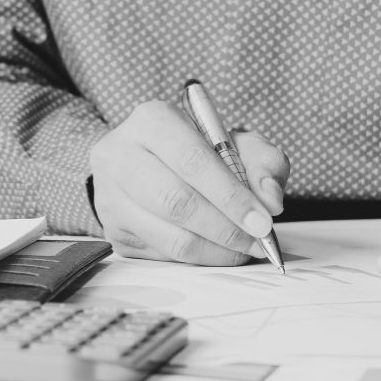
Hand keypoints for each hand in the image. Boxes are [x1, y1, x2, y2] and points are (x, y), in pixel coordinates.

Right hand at [88, 100, 288, 264]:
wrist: (145, 160)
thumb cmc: (196, 149)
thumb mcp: (235, 141)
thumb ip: (263, 163)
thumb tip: (270, 200)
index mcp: (152, 121)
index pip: (193, 161)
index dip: (231, 196)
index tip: (263, 221)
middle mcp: (121, 156)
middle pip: (177, 203)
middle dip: (226, 229)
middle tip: (258, 241)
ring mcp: (111, 196)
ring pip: (170, 237)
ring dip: (216, 250)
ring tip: (243, 249)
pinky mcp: (113, 230)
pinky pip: (162, 255)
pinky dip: (198, 259)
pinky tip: (217, 249)